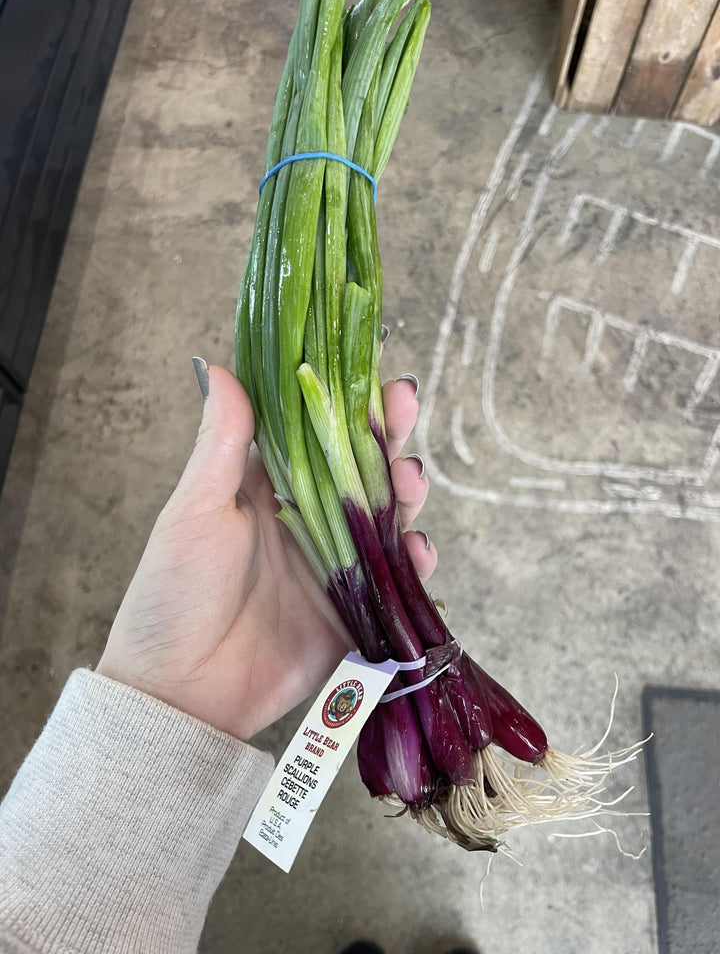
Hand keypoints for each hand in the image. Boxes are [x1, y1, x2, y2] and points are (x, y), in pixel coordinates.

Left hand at [96, 362, 436, 739]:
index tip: (372, 373)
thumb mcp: (193, 513)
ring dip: (405, 492)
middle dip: (385, 436)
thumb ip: (220, 444)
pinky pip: (394, 579)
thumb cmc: (173, 595)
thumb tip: (223, 368)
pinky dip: (413, 561)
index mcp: (264, 488)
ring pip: (383, 517)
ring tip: (411, 479)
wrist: (182, 694)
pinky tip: (417, 549)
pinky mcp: (352, 610)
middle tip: (404, 407)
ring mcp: (331, 565)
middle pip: (357, 468)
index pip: (312, 431)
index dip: (343, 400)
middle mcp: (304, 519)